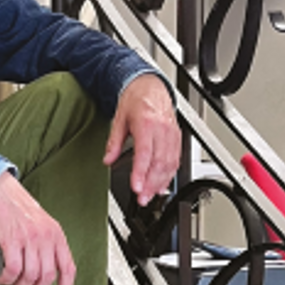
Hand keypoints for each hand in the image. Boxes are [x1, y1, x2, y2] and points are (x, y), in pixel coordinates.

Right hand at [0, 172, 75, 284]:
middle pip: (48, 276)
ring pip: (30, 276)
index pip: (68, 267)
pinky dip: (7, 279)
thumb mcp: (39, 223)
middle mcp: (46, 236)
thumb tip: (45, 271)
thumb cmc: (14, 205)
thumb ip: (46, 244)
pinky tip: (3, 279)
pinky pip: (13, 269)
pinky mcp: (11, 239)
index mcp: (56, 234)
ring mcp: (29, 238)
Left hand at [103, 74, 180, 206]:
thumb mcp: (119, 119)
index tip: (136, 187)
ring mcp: (172, 134)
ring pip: (170, 163)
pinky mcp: (177, 138)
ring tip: (149, 195)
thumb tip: (108, 160)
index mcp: (146, 123)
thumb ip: (114, 142)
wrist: (151, 86)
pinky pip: (176, 159)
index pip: (145, 153)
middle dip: (150, 184)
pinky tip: (161, 185)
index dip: (141, 172)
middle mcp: (162, 129)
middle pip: (159, 162)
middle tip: (141, 198)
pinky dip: (169, 174)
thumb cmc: (136, 100)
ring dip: (160, 182)